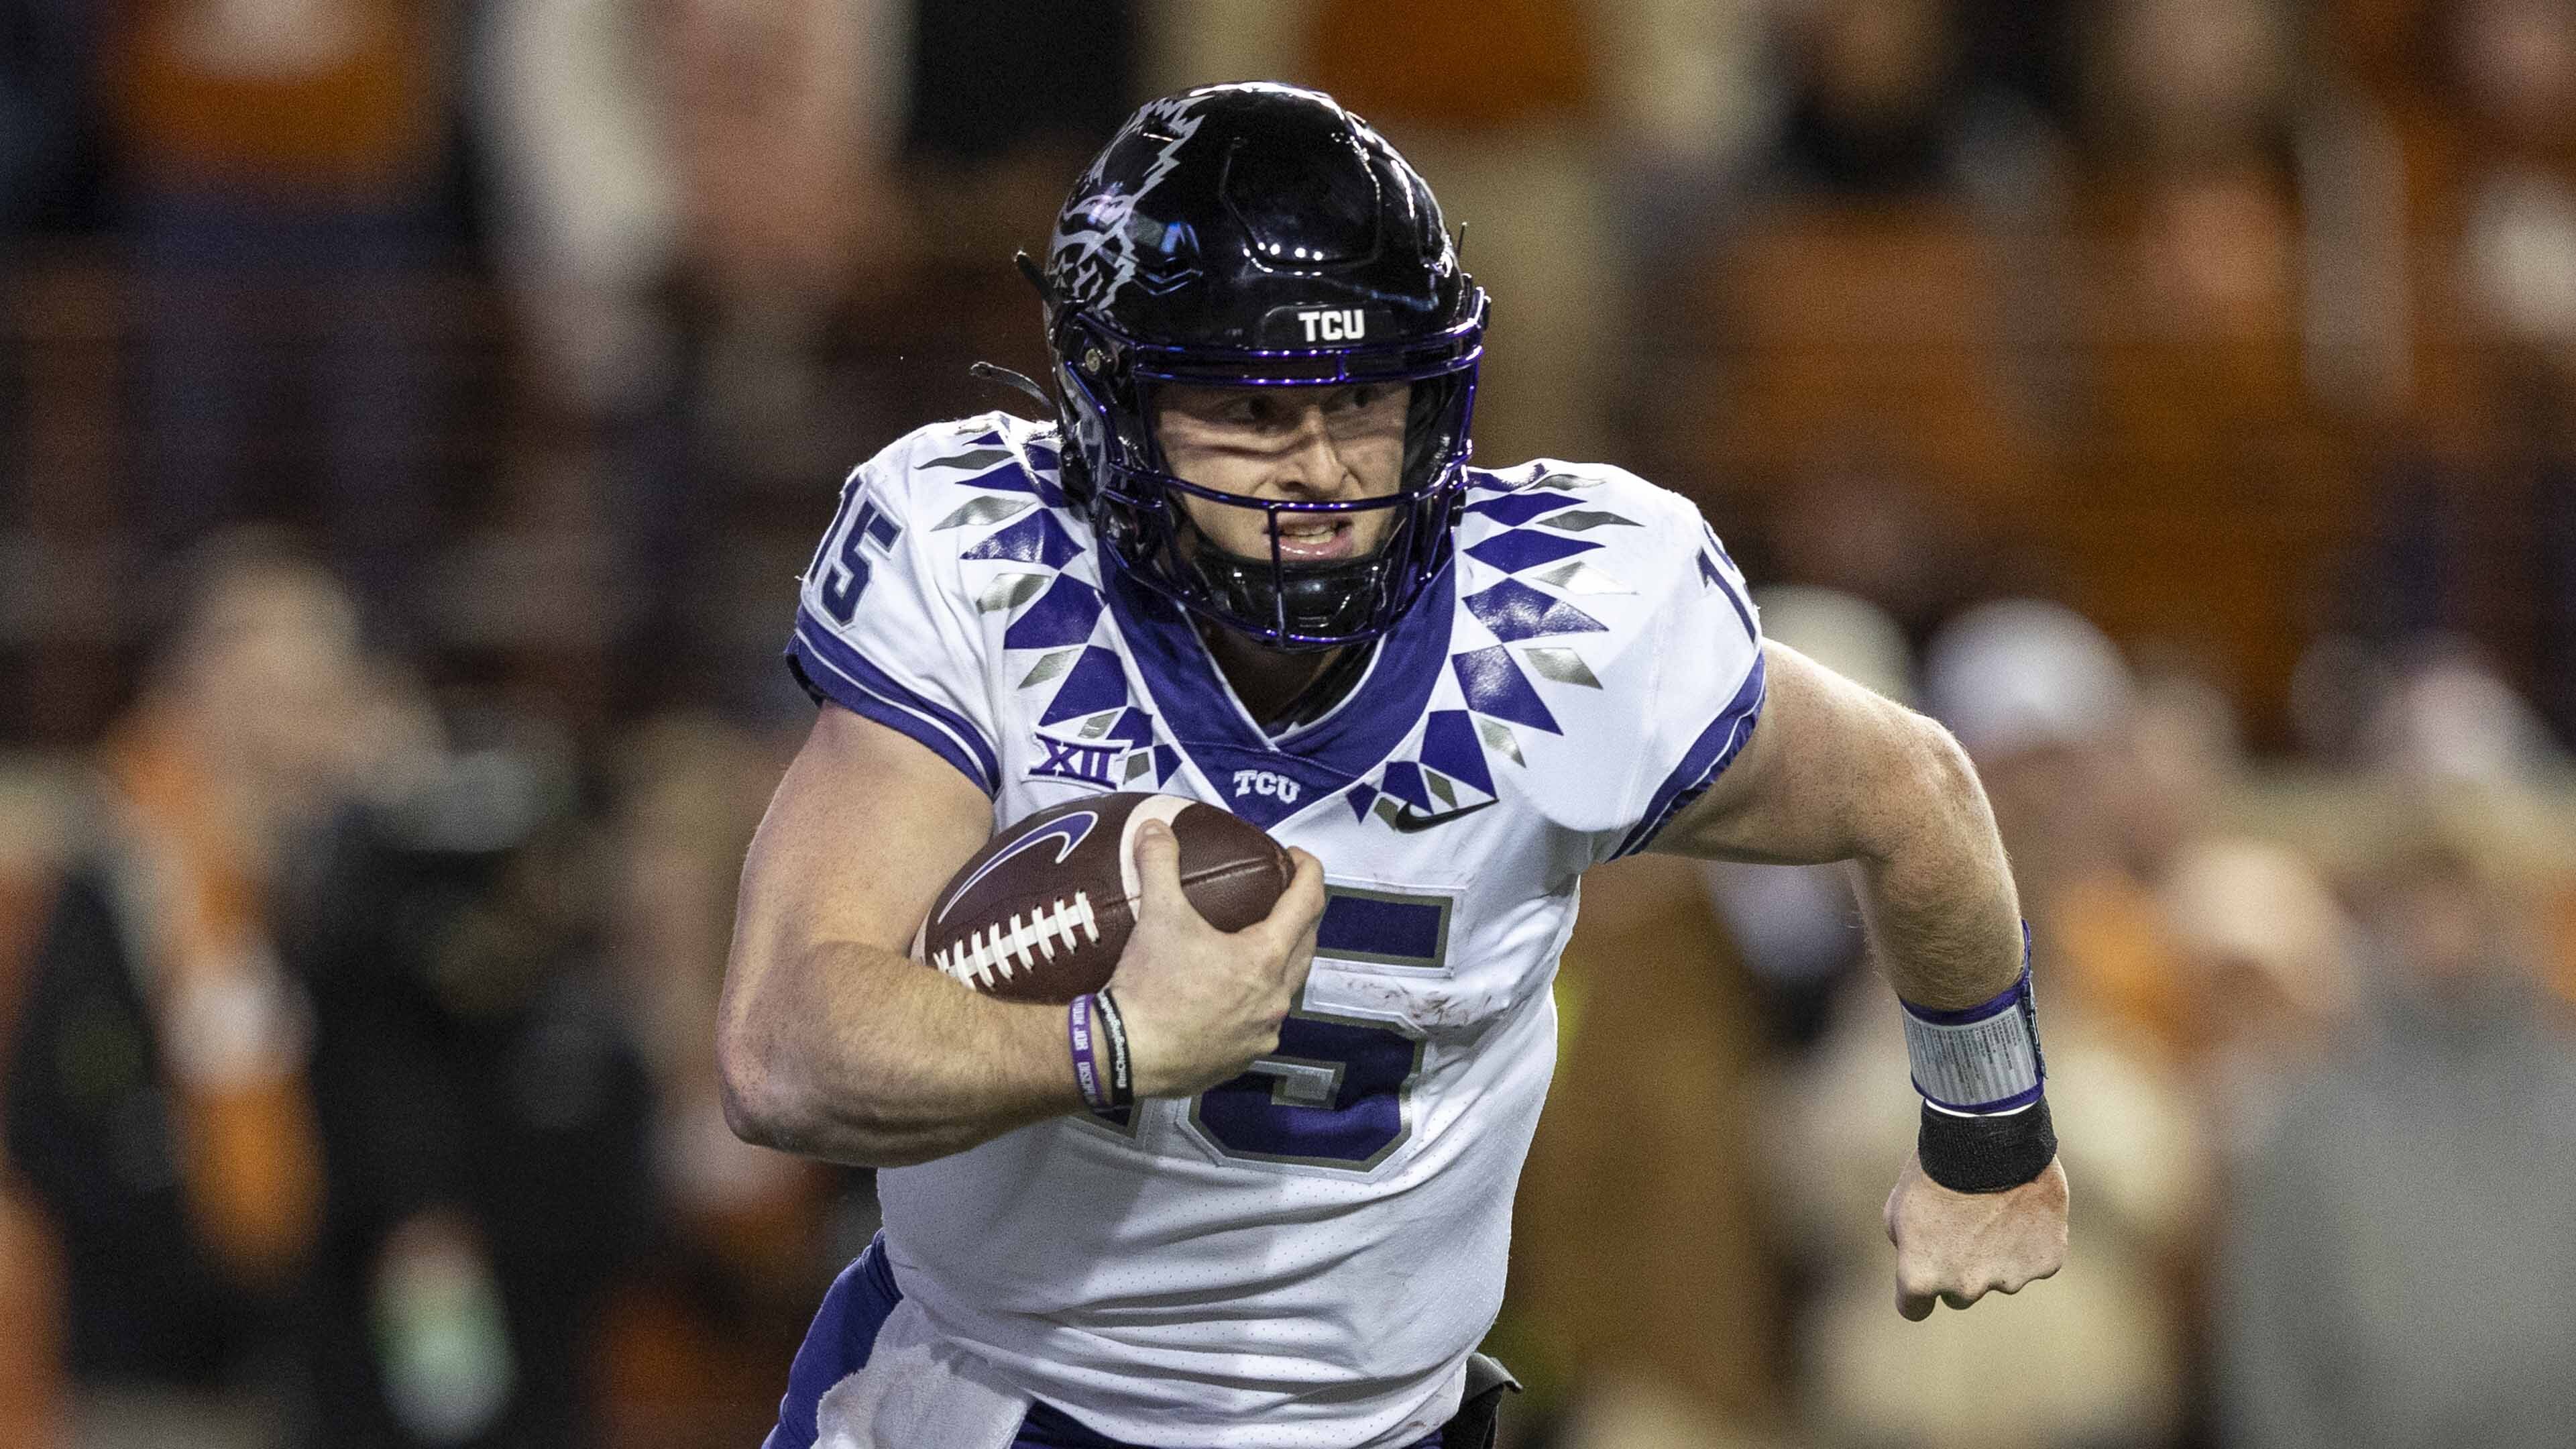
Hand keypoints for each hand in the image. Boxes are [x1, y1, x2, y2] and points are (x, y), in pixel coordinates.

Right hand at [1106, 820, 1324, 1098]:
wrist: (1125, 1055)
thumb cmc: (1150, 984)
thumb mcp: (1156, 914)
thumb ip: (1159, 863)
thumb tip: (1155, 827)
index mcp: (1266, 957)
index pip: (1309, 902)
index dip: (1309, 871)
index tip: (1296, 857)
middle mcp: (1275, 997)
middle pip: (1307, 945)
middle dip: (1301, 916)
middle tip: (1280, 896)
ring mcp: (1262, 1032)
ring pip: (1287, 988)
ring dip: (1282, 961)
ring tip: (1257, 943)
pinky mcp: (1243, 1058)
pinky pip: (1262, 1022)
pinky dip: (1256, 1000)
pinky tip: (1232, 993)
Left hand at [1885, 1149, 2068, 1319]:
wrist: (1989, 1140)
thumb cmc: (1935, 1169)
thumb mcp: (1897, 1207)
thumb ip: (1906, 1246)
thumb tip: (1919, 1260)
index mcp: (1922, 1276)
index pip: (1914, 1308)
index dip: (1917, 1293)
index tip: (1925, 1274)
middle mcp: (1965, 1287)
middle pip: (1960, 1293)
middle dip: (1959, 1268)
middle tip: (1964, 1227)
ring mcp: (2010, 1279)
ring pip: (2001, 1276)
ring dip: (1998, 1254)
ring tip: (1997, 1209)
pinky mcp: (2046, 1263)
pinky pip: (2035, 1260)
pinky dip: (2031, 1242)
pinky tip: (2025, 1209)